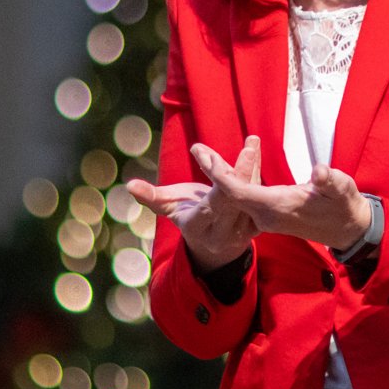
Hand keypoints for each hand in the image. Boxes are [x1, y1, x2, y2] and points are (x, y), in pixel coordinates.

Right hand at [128, 136, 261, 271]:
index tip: (212, 157)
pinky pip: (259, 198)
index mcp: (199, 227)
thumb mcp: (169, 208)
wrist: (213, 247)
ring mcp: (242, 231)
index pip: (211, 204)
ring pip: (251, 197)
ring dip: (252, 167)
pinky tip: (254, 149)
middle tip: (248, 144)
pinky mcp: (256, 226)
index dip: (215, 180)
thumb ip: (151, 197)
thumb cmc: (188, 217)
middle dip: (242, 171)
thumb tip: (129, 186)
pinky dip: (256, 172)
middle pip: (235, 200)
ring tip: (252, 141)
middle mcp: (223, 232)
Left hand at [193, 146, 371, 251]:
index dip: (220, 174)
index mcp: (278, 207)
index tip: (204, 155)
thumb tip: (321, 173)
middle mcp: (266, 216)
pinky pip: (244, 198)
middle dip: (214, 171)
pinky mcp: (269, 216)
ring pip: (236, 197)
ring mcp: (266, 218)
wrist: (349, 229)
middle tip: (197, 148)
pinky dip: (234, 182)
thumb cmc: (345, 205)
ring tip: (205, 154)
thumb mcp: (343, 190)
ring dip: (221, 176)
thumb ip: (331, 181)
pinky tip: (226, 167)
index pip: (239, 191)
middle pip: (231, 194)